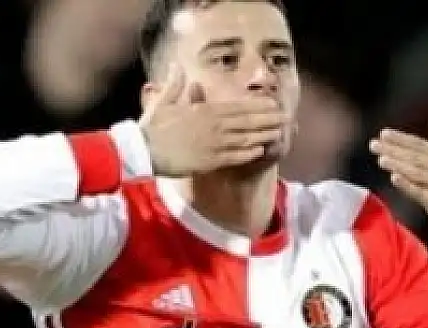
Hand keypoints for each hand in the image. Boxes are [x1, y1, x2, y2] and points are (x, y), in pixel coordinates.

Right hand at [139, 66, 286, 176]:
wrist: (142, 151)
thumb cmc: (151, 128)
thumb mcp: (163, 102)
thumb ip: (175, 85)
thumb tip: (178, 66)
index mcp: (204, 111)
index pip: (237, 107)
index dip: (257, 106)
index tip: (272, 104)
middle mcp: (213, 126)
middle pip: (246, 121)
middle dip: (267, 119)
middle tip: (285, 117)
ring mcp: (213, 144)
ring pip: (245, 139)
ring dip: (263, 135)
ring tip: (279, 133)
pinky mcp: (209, 162)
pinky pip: (234, 157)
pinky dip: (248, 153)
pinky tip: (261, 150)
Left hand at [369, 108, 427, 253]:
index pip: (421, 146)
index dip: (402, 139)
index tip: (384, 133)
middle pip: (417, 157)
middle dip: (395, 150)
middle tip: (374, 144)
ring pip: (418, 172)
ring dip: (399, 164)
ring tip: (381, 158)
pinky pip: (422, 193)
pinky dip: (408, 185)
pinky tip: (394, 178)